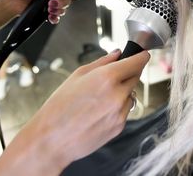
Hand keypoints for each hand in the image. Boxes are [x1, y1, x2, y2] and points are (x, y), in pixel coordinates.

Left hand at [0, 0, 78, 23]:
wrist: (14, 1)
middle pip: (68, 2)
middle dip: (62, 4)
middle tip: (52, 3)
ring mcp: (52, 5)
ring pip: (63, 10)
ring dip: (58, 11)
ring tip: (48, 9)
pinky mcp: (47, 14)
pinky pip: (56, 19)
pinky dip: (55, 19)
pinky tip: (50, 17)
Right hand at [0, 49, 150, 175]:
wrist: (52, 139)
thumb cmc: (59, 106)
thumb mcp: (77, 75)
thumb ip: (102, 62)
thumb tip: (118, 54)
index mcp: (107, 77)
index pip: (138, 62)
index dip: (140, 56)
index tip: (140, 55)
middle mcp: (118, 94)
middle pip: (136, 77)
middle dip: (128, 74)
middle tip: (111, 77)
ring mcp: (121, 112)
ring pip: (131, 95)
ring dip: (122, 92)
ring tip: (99, 99)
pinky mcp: (120, 126)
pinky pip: (125, 111)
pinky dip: (117, 108)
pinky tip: (98, 111)